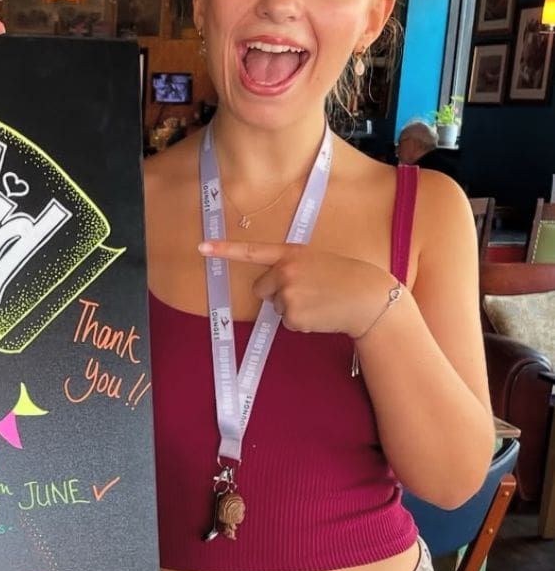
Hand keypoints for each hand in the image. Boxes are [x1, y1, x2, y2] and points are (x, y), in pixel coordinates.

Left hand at [197, 239, 396, 338]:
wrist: (369, 299)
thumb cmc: (346, 278)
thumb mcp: (317, 261)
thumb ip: (292, 268)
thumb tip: (273, 289)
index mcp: (291, 254)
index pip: (252, 251)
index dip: (225, 250)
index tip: (202, 248)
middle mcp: (285, 272)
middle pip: (261, 289)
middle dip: (277, 293)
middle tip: (308, 291)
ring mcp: (287, 295)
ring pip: (276, 307)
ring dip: (293, 307)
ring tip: (320, 301)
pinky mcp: (292, 317)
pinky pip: (287, 322)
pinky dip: (301, 321)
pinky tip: (320, 313)